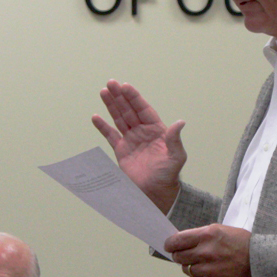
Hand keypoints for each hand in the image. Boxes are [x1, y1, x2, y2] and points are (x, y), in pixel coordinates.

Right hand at [91, 79, 186, 212]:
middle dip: (120, 97)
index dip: (134, 98)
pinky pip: (111, 136)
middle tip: (110, 83)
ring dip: (111, 105)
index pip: (143, 109)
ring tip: (103, 92)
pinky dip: (103, 127)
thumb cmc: (169, 175)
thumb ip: (175, 140)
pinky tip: (96, 117)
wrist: (156, 193)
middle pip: (129, 110)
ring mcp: (131, 140)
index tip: (125, 86)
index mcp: (156, 130)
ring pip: (119, 118)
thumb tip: (180, 123)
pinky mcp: (122, 151)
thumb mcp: (176, 157)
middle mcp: (143, 132)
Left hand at [165, 224, 251, 276]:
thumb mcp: (219, 230)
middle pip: (178, 256)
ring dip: (190, 266)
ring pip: (186, 269)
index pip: (176, 241)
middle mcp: (206, 252)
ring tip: (203, 263)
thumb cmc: (240, 242)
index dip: (170, 244)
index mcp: (207, 235)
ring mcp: (209, 269)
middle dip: (179, 255)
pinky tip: (207, 272)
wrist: (259, 260)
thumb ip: (199, 235)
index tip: (169, 246)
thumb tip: (179, 242)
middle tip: (186, 255)